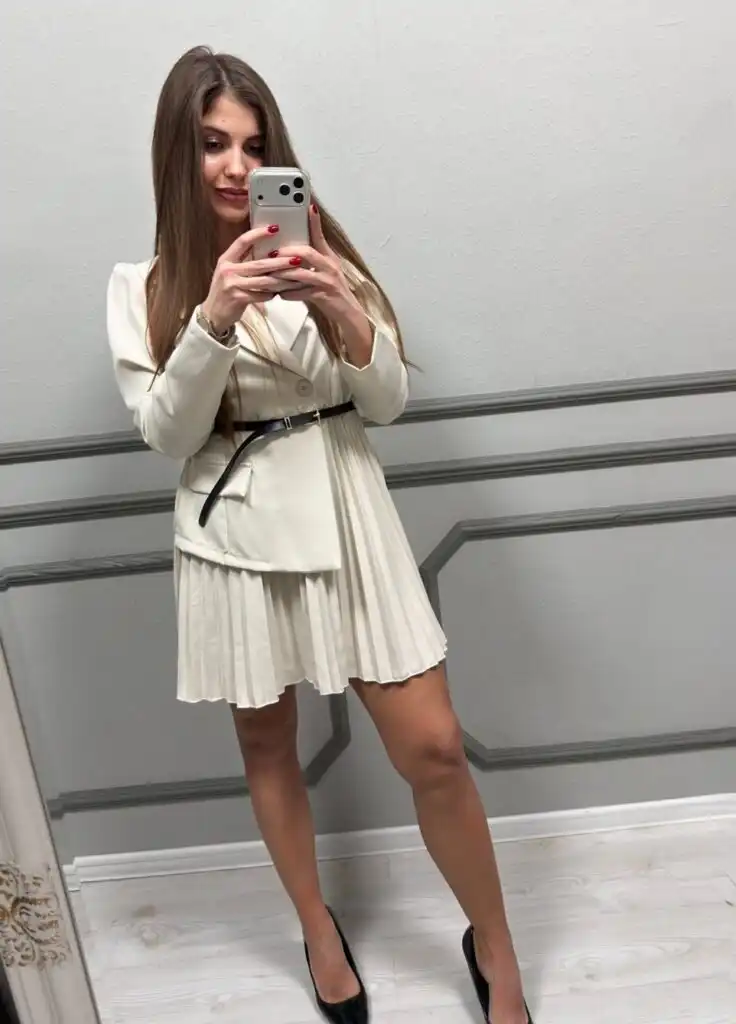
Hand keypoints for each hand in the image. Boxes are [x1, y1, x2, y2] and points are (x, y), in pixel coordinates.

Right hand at [200, 225, 302, 333]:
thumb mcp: (230, 272)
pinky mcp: (238, 299)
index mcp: (226, 259)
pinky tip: (280, 292)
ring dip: (281, 280)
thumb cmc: (226, 291)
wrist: (213, 314)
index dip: (259, 234)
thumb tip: (269, 250)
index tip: (275, 228)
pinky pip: (260, 295)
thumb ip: (244, 261)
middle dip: (280, 261)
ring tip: (295, 278)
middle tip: (296, 258)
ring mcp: (232, 285)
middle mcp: (228, 270)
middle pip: (259, 263)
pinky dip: (272, 294)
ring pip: (263, 281)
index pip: (243, 241)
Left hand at [270, 205, 363, 325]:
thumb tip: (293, 251)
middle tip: (272, 253)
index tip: (308, 207)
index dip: (314, 222)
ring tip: (271, 274)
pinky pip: (303, 293)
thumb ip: (312, 260)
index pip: (320, 236)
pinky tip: (280, 294)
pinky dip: (290, 294)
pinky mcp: (324, 296)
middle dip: (288, 252)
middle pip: (308, 253)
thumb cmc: (332, 291)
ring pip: (302, 274)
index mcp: (329, 258)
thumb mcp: (324, 271)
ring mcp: (328, 281)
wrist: (347, 313)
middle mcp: (330, 266)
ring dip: (284, 274)